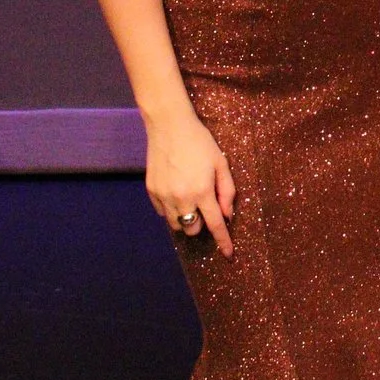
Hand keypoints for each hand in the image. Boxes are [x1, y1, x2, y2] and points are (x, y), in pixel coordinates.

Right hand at [145, 106, 236, 255]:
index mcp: (202, 191)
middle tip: (205, 205)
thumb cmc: (199, 142)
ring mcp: (163, 195)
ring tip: (190, 198)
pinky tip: (176, 191)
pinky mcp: (151, 191)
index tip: (228, 254)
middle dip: (201, 223)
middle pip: (193, 229)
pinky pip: (163, 212)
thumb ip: (227, 191)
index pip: (215, 225)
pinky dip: (172, 209)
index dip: (223, 241)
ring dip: (186, 218)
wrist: (169, 125)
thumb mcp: (220, 163)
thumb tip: (227, 215)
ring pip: (176, 224)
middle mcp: (181, 198)